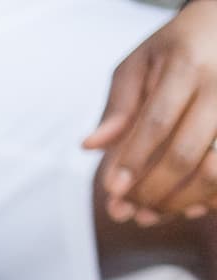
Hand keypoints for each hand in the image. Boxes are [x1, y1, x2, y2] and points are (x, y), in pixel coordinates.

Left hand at [86, 1, 216, 225]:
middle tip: (124, 210)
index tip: (112, 190)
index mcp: (186, 67)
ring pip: (215, 170)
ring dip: (179, 201)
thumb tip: (91, 146)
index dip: (133, 160)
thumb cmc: (177, 48)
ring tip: (148, 215)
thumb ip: (117, 106)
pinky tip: (185, 208)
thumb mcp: (139, 64)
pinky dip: (209, 198)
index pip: (157, 122)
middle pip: (185, 152)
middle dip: (150, 190)